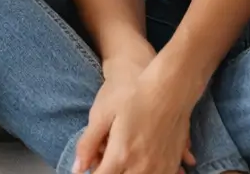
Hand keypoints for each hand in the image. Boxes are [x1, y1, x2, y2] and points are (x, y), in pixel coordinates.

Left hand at [76, 57, 195, 173]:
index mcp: (121, 155)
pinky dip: (150, 173)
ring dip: (129, 173)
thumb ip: (88, 143)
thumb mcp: (102, 113)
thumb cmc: (133, 94)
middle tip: (106, 159)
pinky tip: (145, 165)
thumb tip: (77, 168)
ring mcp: (159, 167)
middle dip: (109, 172)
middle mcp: (141, 167)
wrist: (170, 85)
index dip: (94, 173)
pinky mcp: (172, 162)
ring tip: (123, 159)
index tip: (93, 166)